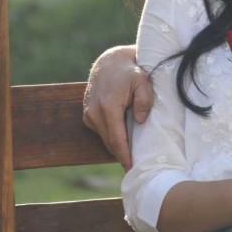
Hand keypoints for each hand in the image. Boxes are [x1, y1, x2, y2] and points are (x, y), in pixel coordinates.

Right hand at [83, 45, 153, 169]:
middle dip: (122, 155)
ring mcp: (88, 114)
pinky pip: (101, 131)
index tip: (132, 169)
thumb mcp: (143, 81)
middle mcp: (94, 113)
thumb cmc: (130, 71)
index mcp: (108, 106)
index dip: (125, 156)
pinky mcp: (87, 114)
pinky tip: (123, 137)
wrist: (109, 62)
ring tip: (132, 154)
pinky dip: (111, 136)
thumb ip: (144, 100)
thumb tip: (140, 121)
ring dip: (117, 145)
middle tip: (136, 167)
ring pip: (104, 138)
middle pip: (110, 142)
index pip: (116, 140)